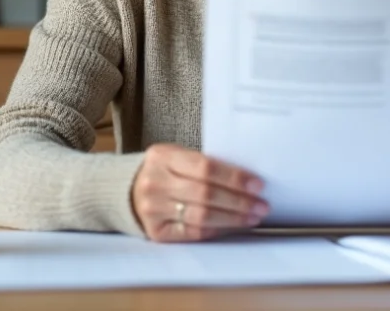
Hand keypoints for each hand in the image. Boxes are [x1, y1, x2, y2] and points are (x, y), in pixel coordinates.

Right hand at [131, 143, 269, 241]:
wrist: (127, 189)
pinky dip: (216, 230)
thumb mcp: (175, 156)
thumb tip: (246, 179)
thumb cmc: (162, 170)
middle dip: (239, 201)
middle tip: (262, 205)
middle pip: (206, 194)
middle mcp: (155, 183)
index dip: (234, 177)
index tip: (258, 184)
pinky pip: (192, 232)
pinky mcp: (156, 231)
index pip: (205, 167)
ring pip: (201, 216)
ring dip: (233, 218)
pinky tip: (231, 226)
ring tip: (253, 217)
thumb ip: (203, 164)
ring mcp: (153, 209)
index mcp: (162, 156)